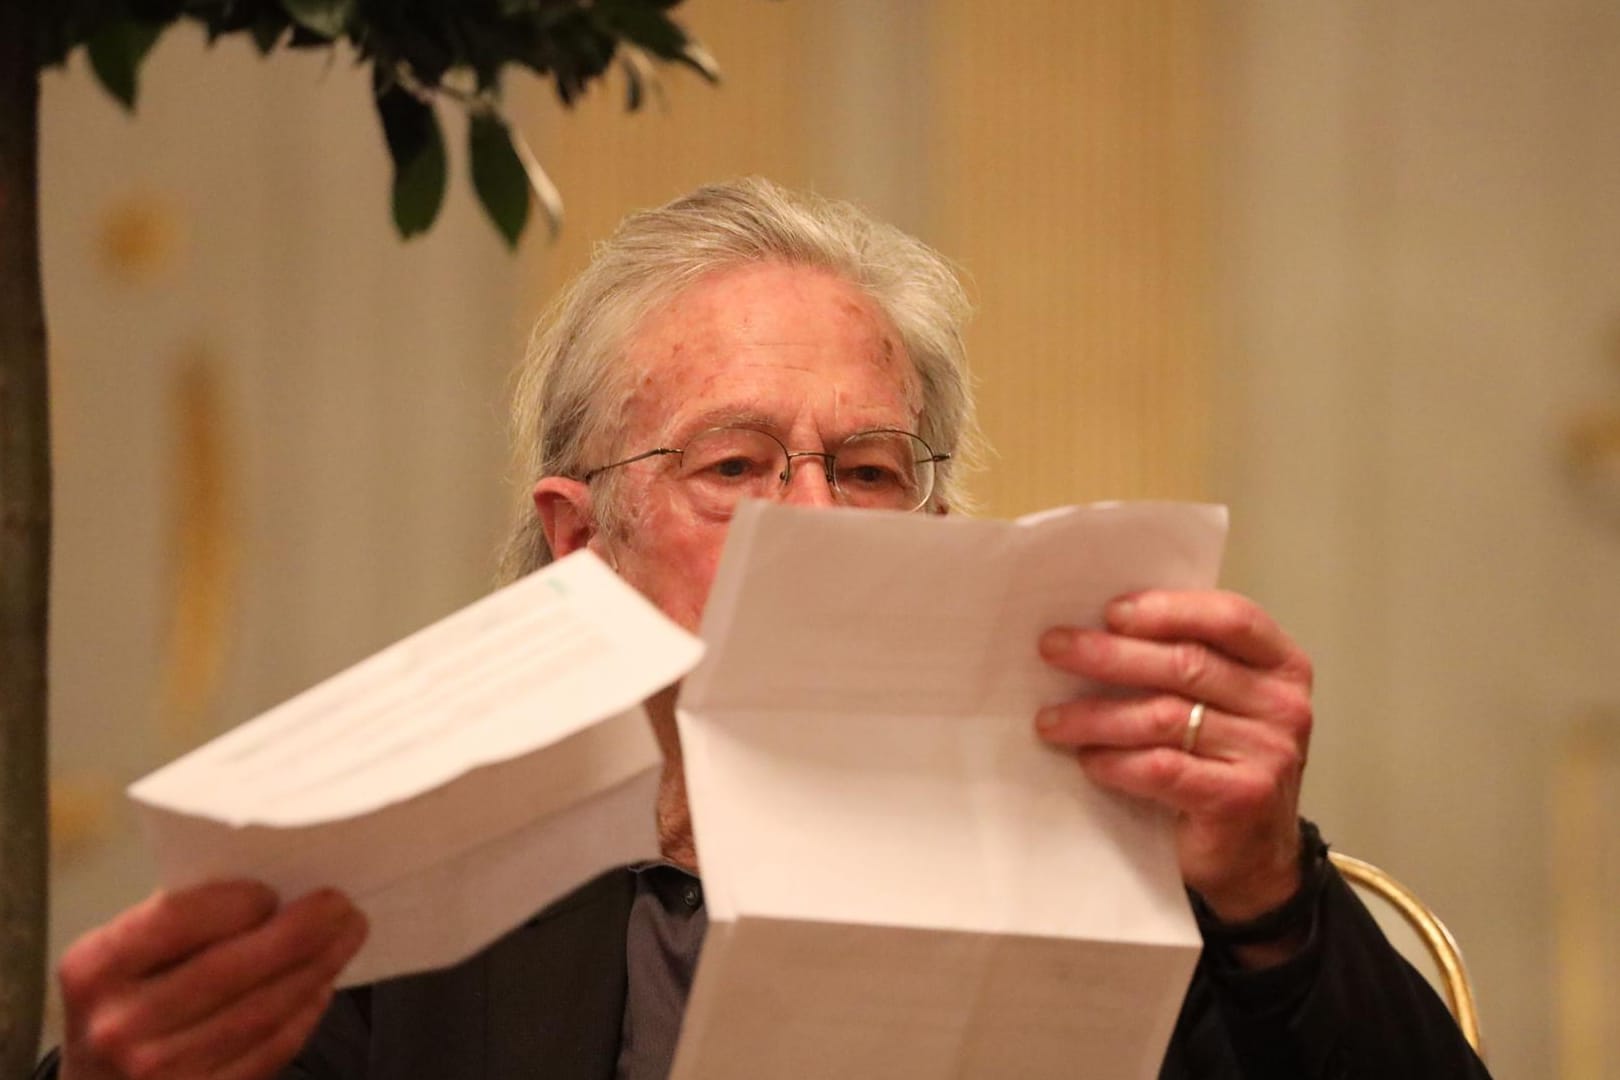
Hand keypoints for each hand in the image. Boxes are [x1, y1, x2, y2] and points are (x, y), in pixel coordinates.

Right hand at [57, 881, 366, 1079]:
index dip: (238, 901)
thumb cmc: (119, 1003)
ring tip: (345, 936)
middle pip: (232, 969)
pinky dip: (304, 1014)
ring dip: (316, 968)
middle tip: (342, 905)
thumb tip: (272, 888)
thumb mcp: (118, 958)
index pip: (179, 920)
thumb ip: (177, 924)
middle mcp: (121, 1025)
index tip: (277, 888)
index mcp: (95, 969)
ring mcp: (159, 1072)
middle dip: (301, 932)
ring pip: (262, 1012)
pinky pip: (269, 1050)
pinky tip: (320, 985)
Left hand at [1034, 590, 1312, 923]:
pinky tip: (1087, 760)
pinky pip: (1162, 769)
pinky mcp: (1241, 798)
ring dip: (1097, 714)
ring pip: (1165, 716)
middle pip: (1186, 664)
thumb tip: (1097, 629)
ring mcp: (1269, 753)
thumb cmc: (1223, 766)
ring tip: (1051, 719)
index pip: (1230, 618)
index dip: (1168, 609)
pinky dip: (1116, 762)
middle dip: (1110, 654)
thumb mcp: (1222, 704)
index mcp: (1282, 666)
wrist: (1254, 857)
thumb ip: (1186, 664)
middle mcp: (1283, 705)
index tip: (1110, 611)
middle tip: (1054, 649)